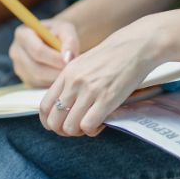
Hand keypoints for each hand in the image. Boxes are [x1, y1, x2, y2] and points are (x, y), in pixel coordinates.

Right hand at [8, 19, 79, 87]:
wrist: (55, 39)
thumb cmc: (60, 33)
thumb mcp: (67, 30)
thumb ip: (70, 42)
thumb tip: (68, 58)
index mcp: (22, 34)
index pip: (37, 51)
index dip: (55, 58)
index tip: (70, 60)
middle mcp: (16, 51)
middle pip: (36, 68)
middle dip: (56, 70)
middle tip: (72, 69)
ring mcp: (19, 67)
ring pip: (38, 79)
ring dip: (55, 77)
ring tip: (68, 69)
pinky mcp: (25, 79)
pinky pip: (40, 86)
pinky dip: (52, 82)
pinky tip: (60, 74)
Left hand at [38, 18, 160, 136]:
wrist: (134, 46)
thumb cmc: (111, 57)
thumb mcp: (83, 65)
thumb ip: (71, 82)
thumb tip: (64, 106)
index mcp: (66, 74)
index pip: (45, 105)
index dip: (48, 121)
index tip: (57, 126)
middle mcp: (74, 83)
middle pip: (54, 120)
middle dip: (63, 130)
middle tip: (75, 129)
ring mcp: (89, 91)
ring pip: (70, 126)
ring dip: (79, 132)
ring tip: (90, 125)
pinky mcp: (106, 99)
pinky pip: (88, 125)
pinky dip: (93, 130)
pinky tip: (101, 122)